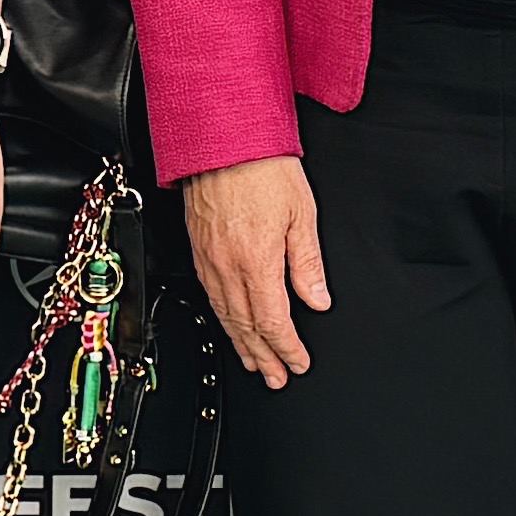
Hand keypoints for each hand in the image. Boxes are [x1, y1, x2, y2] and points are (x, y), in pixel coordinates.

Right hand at [182, 155, 328, 389]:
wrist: (221, 137)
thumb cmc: (262, 166)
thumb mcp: (302, 214)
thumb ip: (308, 264)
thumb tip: (317, 302)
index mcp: (257, 261)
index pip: (274, 321)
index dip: (287, 348)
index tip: (298, 363)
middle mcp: (228, 265)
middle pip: (247, 325)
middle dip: (264, 356)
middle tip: (275, 378)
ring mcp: (209, 258)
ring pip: (225, 314)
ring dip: (241, 343)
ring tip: (254, 363)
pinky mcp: (198, 248)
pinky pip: (210, 295)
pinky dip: (223, 318)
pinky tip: (230, 325)